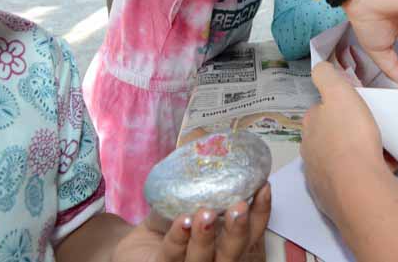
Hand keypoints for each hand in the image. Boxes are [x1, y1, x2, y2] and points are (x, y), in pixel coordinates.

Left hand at [112, 191, 271, 261]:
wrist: (134, 249)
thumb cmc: (165, 228)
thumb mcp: (187, 206)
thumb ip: (202, 188)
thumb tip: (213, 147)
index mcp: (224, 245)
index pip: (252, 233)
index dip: (262, 213)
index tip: (263, 186)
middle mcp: (212, 260)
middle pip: (234, 254)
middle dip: (239, 231)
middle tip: (239, 206)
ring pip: (204, 261)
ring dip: (206, 237)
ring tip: (205, 212)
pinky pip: (171, 257)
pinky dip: (178, 239)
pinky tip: (182, 221)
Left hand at [302, 62, 387, 219]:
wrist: (358, 185)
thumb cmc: (350, 135)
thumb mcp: (339, 93)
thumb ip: (326, 76)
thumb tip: (319, 68)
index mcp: (309, 126)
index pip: (318, 111)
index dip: (335, 107)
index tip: (351, 108)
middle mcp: (308, 151)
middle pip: (326, 137)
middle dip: (342, 134)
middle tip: (365, 131)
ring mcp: (318, 176)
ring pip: (336, 160)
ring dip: (351, 155)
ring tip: (373, 152)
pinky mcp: (331, 197)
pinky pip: (346, 181)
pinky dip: (358, 175)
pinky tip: (375, 171)